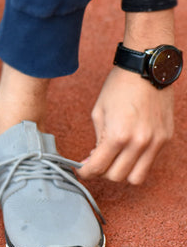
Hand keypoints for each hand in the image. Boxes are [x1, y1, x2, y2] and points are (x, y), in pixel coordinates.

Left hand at [77, 66, 174, 183]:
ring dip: (122, 172)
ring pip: (136, 177)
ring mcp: (155, 142)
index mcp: (118, 136)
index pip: (98, 168)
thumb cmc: (118, 87)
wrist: (146, 69)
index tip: (80, 171)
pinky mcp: (165, 138)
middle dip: (102, 172)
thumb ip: (97, 140)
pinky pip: (149, 162)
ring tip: (113, 159)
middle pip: (116, 176)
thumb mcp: (98, 113)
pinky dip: (136, 161)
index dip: (85, 173)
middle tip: (95, 162)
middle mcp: (139, 143)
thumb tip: (93, 160)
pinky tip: (127, 149)